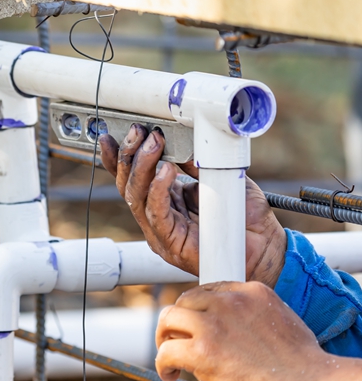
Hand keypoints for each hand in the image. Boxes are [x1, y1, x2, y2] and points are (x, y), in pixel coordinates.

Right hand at [99, 124, 285, 287]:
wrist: (267, 248)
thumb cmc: (245, 218)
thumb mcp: (219, 178)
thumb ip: (197, 164)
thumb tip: (184, 141)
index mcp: (164, 202)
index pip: (132, 179)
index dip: (118, 159)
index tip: (112, 135)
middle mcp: (157, 218)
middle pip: (128, 186)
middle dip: (129, 156)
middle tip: (140, 132)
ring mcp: (161, 233)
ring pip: (136, 198)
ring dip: (142, 167)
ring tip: (154, 143)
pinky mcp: (171, 244)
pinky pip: (156, 214)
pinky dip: (158, 190)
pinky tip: (166, 171)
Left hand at [155, 281, 325, 380]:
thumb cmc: (303, 368)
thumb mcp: (280, 324)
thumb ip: (252, 321)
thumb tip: (233, 336)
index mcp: (252, 292)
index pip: (209, 290)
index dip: (198, 311)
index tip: (195, 327)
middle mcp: (230, 301)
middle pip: (185, 300)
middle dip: (178, 322)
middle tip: (176, 342)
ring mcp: (214, 324)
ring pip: (169, 319)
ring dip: (165, 338)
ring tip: (170, 358)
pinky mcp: (202, 350)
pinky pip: (166, 351)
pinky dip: (162, 363)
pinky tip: (170, 374)